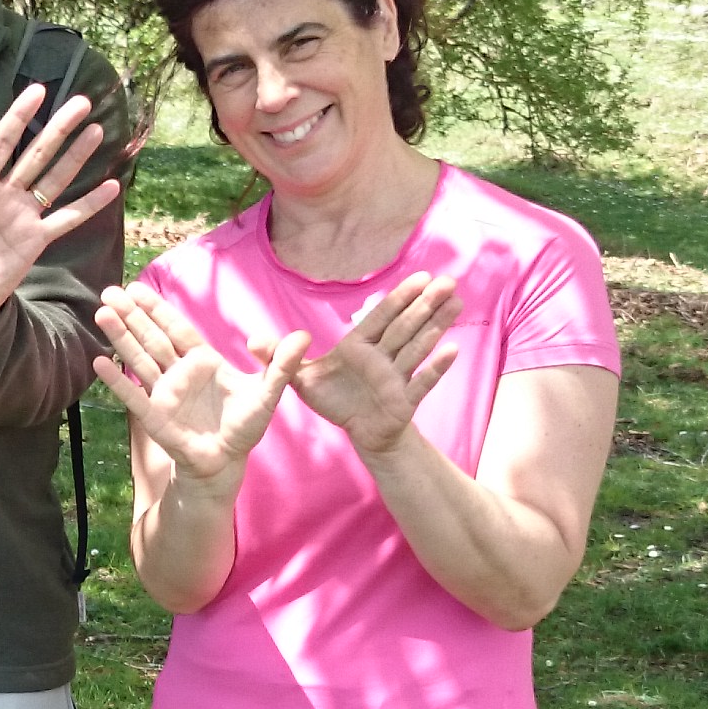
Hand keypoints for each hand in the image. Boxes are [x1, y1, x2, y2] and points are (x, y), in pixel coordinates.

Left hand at [0, 83, 120, 336]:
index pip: (1, 143)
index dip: (18, 118)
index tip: (38, 91)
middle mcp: (4, 195)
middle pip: (36, 154)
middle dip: (58, 129)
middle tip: (81, 102)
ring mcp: (23, 217)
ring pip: (54, 179)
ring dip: (75, 157)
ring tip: (96, 131)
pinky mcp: (35, 242)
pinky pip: (66, 219)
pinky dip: (88, 205)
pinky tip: (111, 187)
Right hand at [94, 284, 301, 491]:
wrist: (227, 462)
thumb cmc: (244, 426)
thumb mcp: (268, 392)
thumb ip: (282, 364)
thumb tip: (303, 336)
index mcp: (201, 361)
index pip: (176, 329)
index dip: (158, 309)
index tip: (138, 288)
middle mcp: (178, 373)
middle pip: (152, 338)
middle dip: (132, 315)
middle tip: (110, 291)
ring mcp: (164, 394)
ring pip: (140, 360)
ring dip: (121, 338)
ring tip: (102, 314)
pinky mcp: (156, 417)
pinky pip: (134, 396)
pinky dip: (116, 381)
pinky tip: (98, 363)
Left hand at [288, 270, 461, 454]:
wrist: (357, 432)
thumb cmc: (335, 399)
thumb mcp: (302, 379)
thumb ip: (280, 358)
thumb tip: (252, 340)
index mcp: (360, 346)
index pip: (381, 317)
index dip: (400, 297)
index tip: (420, 276)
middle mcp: (382, 357)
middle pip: (405, 326)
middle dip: (425, 304)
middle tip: (448, 281)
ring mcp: (396, 377)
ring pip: (418, 347)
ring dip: (436, 326)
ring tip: (456, 302)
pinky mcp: (404, 401)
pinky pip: (422, 382)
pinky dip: (435, 368)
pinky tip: (452, 350)